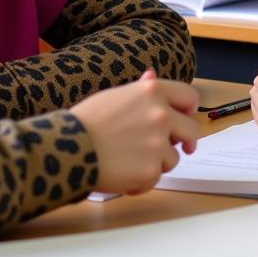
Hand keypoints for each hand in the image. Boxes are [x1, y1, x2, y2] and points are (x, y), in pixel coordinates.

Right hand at [72, 70, 198, 194]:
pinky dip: (143, 181)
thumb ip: (140, 90)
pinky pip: (157, 178)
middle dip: (186, 141)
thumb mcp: (115, 96)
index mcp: (153, 92)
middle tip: (180, 148)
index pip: (189, 97)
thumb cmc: (86, 122)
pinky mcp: (151, 170)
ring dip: (157, 162)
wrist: (66, 148)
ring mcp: (158, 143)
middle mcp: (161, 114)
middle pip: (191, 130)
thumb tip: (152, 76)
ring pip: (173, 158)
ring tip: (131, 161)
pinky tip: (124, 175)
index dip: (190, 110)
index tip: (186, 119)